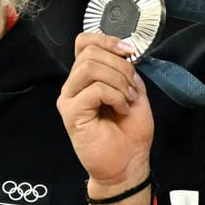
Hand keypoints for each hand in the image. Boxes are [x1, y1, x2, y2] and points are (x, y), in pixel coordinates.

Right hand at [58, 33, 154, 204]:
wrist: (128, 164)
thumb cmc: (130, 133)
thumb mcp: (134, 92)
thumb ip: (126, 71)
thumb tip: (125, 51)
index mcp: (87, 78)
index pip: (84, 42)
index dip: (106, 39)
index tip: (128, 51)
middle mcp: (74, 86)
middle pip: (90, 53)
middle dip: (120, 65)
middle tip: (133, 88)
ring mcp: (70, 99)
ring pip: (90, 67)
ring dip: (118, 81)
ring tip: (128, 100)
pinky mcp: (71, 113)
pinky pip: (94, 89)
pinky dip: (115, 96)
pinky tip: (122, 109)